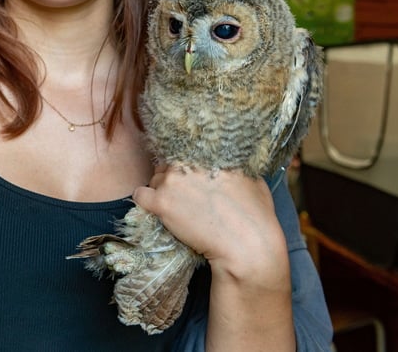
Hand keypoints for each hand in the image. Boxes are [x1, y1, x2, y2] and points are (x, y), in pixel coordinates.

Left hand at [132, 163, 285, 278]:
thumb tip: (231, 165)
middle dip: (174, 179)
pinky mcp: (161, 202)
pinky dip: (146, 202)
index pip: (184, 151)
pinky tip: (157, 210)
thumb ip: (235, 168)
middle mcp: (187, 161)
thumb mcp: (253, 180)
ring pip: (154, 179)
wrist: (245, 245)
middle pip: (168, 165)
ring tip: (176, 208)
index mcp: (208, 153)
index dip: (186, 166)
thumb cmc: (256, 216)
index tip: (190, 178)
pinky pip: (141, 196)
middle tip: (184, 197)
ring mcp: (172, 181)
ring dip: (161, 191)